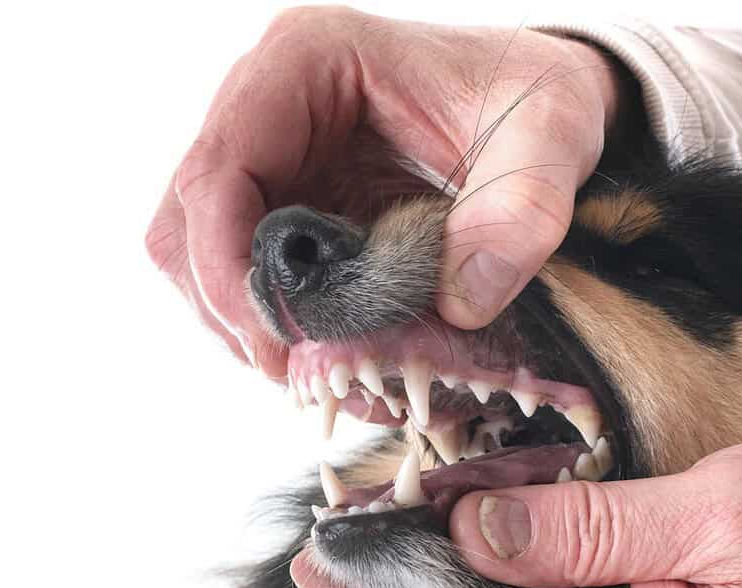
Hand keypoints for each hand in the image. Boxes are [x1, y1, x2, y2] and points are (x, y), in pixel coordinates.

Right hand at [145, 7, 624, 376]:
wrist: (540, 104)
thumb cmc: (535, 99)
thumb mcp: (551, 139)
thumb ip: (520, 213)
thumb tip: (461, 305)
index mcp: (308, 61)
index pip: (219, 168)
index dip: (227, 266)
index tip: (277, 342)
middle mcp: (270, 104)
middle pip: (191, 221)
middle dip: (233, 308)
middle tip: (296, 371)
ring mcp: (274, 155)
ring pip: (203, 254)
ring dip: (247, 321)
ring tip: (313, 368)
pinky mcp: (291, 200)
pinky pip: (247, 271)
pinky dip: (275, 318)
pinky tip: (324, 349)